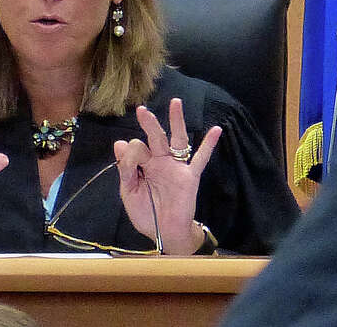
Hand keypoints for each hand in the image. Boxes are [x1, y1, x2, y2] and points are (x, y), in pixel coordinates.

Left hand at [112, 98, 220, 254]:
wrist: (164, 233)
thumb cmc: (146, 213)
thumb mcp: (129, 192)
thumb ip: (125, 169)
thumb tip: (120, 142)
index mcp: (144, 166)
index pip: (136, 149)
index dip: (130, 155)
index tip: (129, 170)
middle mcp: (161, 162)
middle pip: (156, 137)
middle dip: (149, 124)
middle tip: (141, 110)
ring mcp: (176, 167)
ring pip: (177, 140)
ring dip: (176, 122)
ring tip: (176, 102)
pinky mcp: (190, 176)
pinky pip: (200, 159)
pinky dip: (208, 145)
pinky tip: (216, 130)